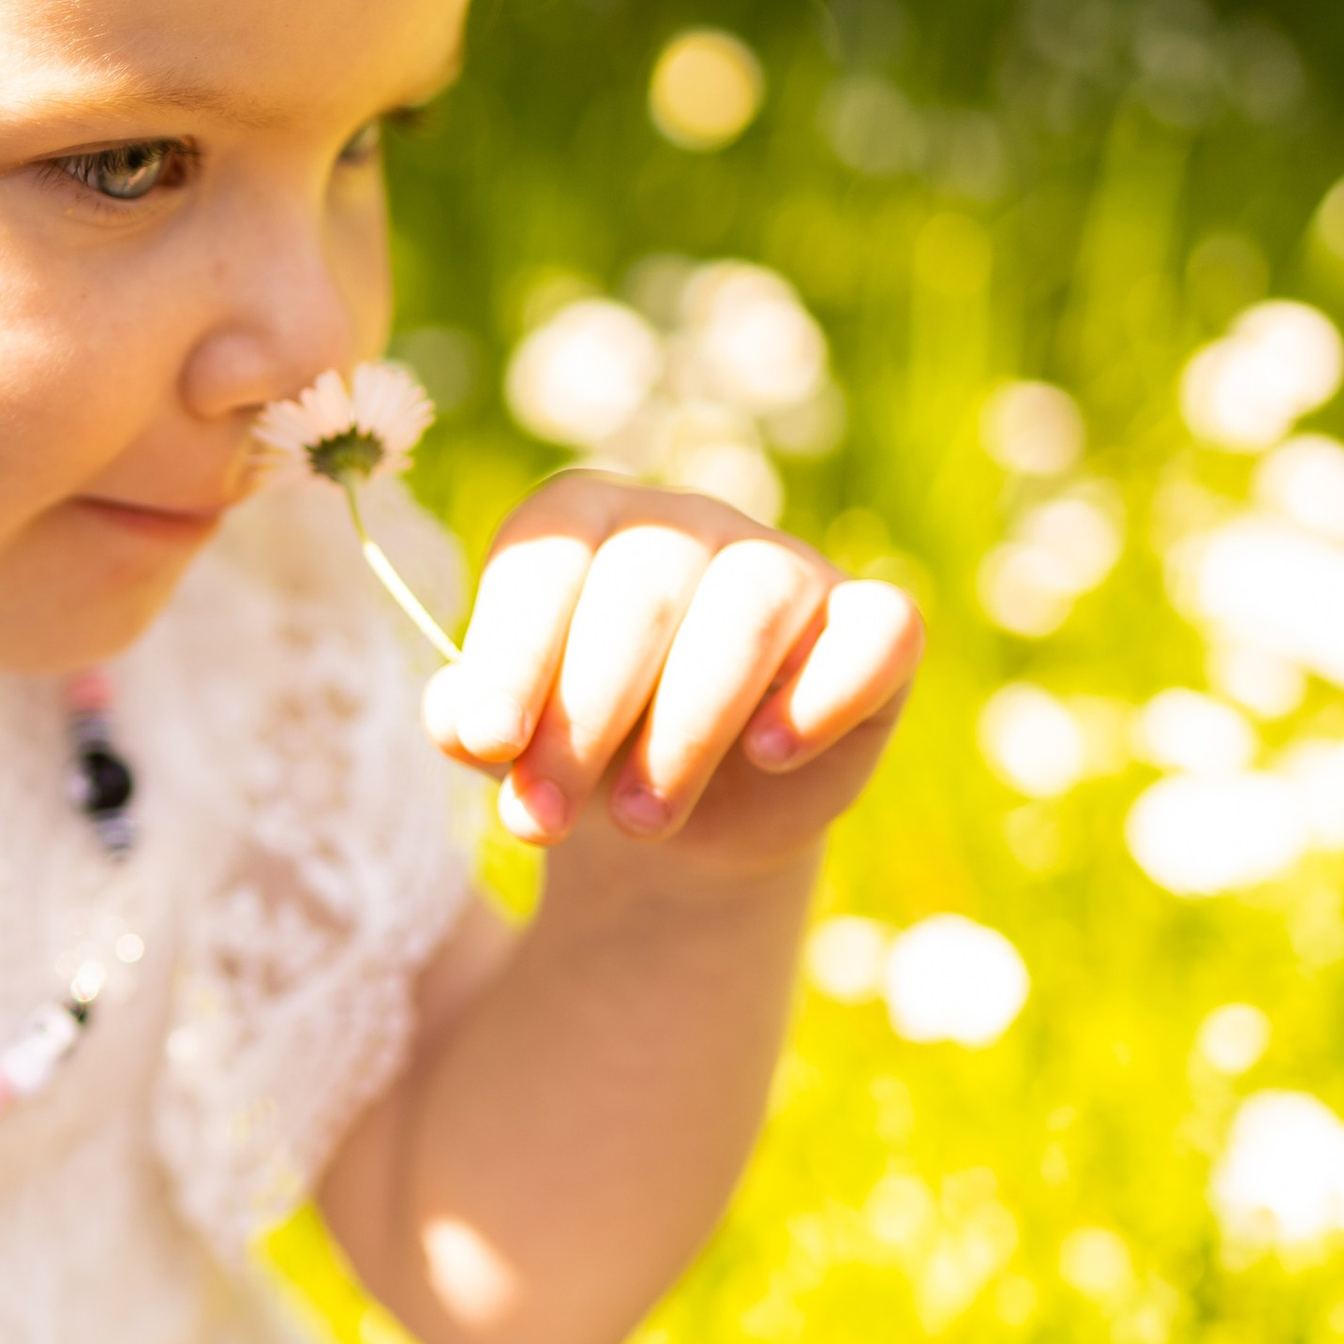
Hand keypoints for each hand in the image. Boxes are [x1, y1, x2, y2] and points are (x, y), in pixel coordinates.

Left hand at [423, 474, 921, 879]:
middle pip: (643, 587)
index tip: (490, 746)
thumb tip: (466, 721)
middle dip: (586, 715)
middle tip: (543, 821)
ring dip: (689, 723)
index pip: (545, 555)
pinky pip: (877, 630)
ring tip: (640, 820)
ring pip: (753, 605)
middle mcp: (686, 523)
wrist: (679, 822)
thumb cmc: (577, 754)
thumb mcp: (510, 745)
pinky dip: (825, 691)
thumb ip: (469, 720)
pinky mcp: (871, 627)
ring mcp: (786, 564)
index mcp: (582, 521)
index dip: (511, 652)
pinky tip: (769, 754)